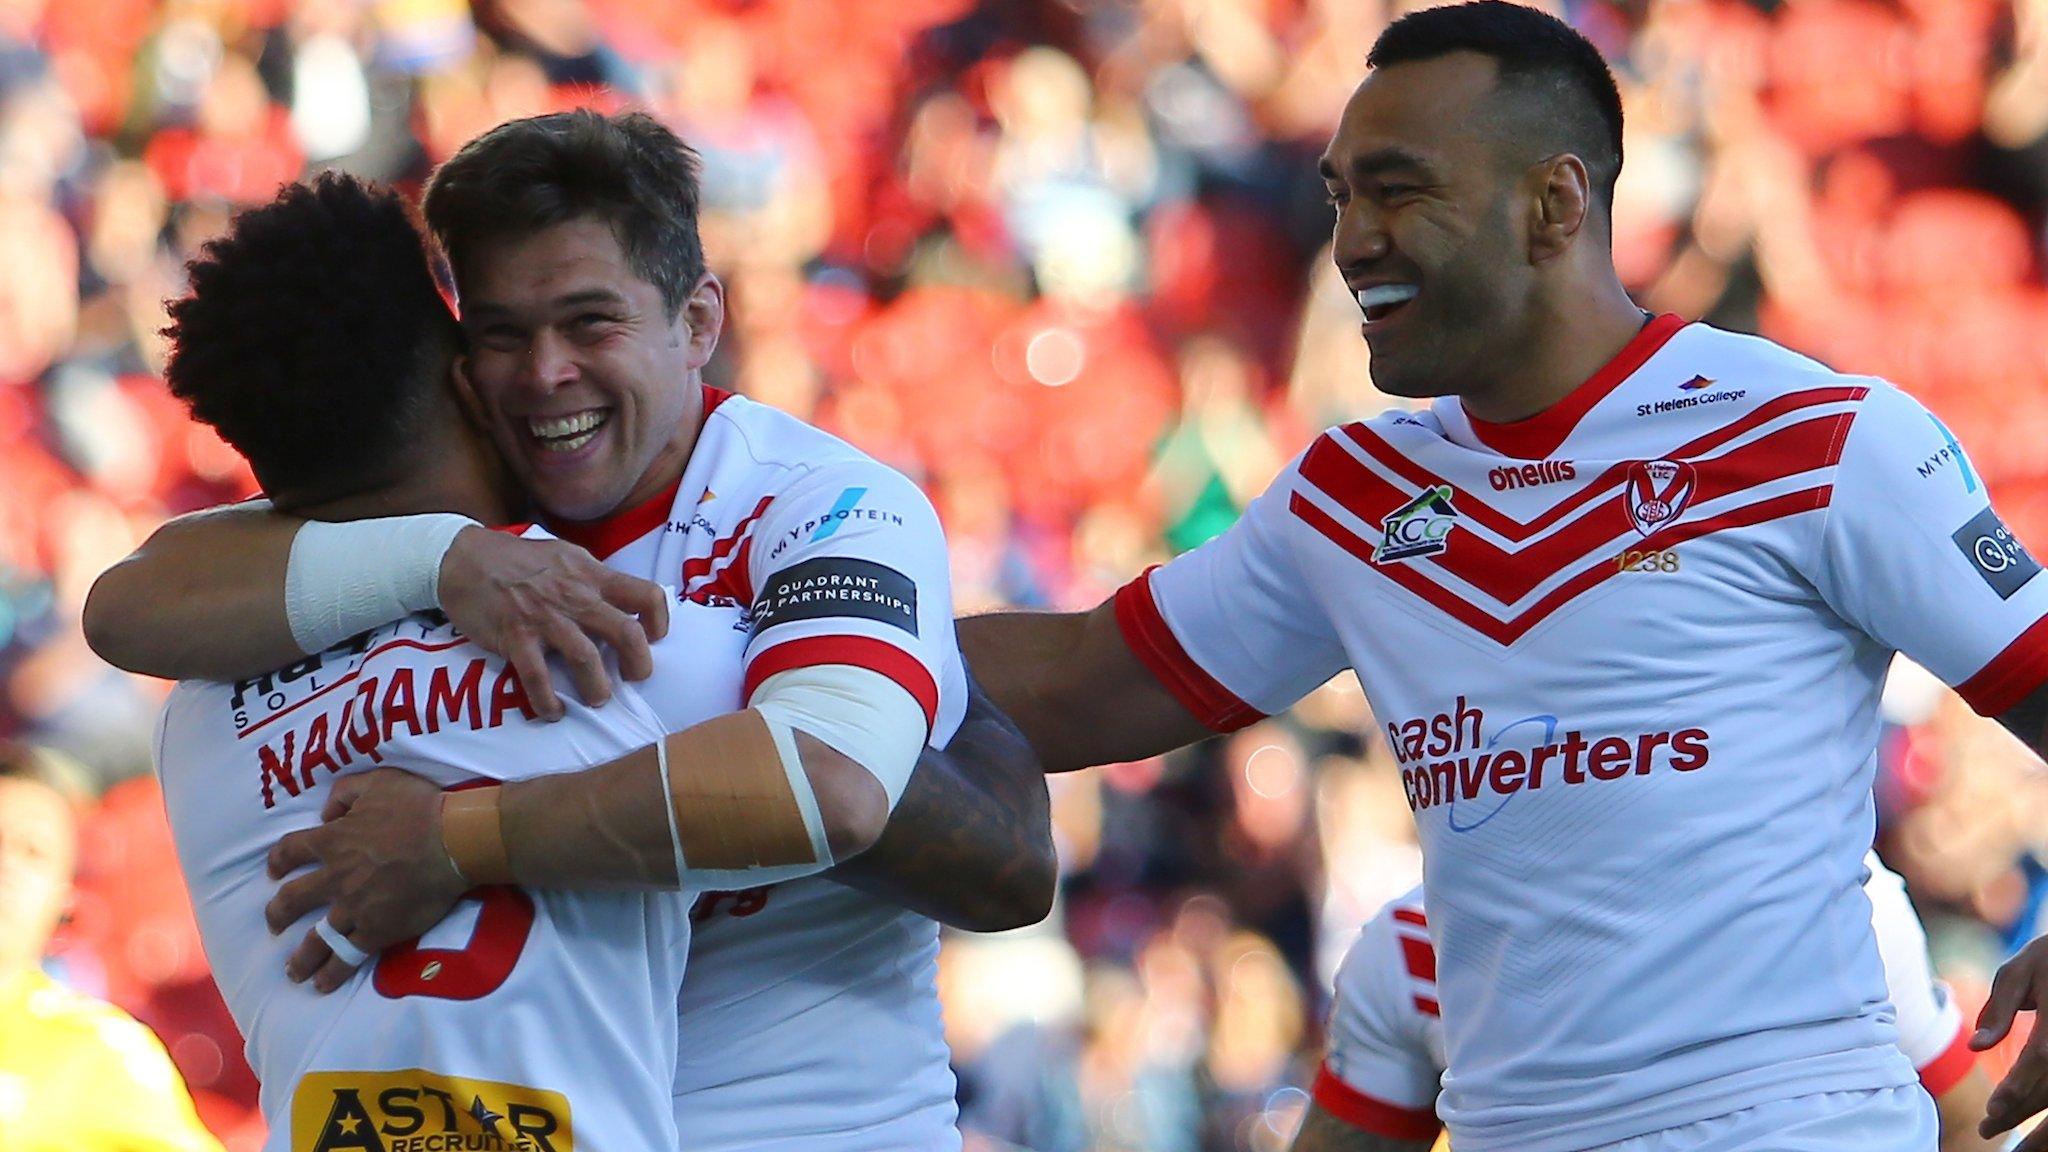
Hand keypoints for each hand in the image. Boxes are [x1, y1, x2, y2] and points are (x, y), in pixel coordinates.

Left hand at [265, 769, 470, 992]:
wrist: (453, 841)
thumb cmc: (419, 808)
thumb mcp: (378, 782)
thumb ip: (345, 793)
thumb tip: (326, 811)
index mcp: (333, 841)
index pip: (291, 852)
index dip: (279, 861)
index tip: (275, 871)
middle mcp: (335, 878)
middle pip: (292, 901)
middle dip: (278, 914)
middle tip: (274, 923)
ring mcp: (354, 909)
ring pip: (316, 939)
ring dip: (300, 957)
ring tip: (293, 971)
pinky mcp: (378, 930)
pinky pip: (348, 956)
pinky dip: (333, 972)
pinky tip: (323, 983)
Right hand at [439, 526, 669, 719]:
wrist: (462, 558)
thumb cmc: (516, 558)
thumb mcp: (564, 556)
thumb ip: (592, 579)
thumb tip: (619, 603)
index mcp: (592, 574)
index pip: (646, 594)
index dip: (659, 620)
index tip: (654, 637)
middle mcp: (575, 595)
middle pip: (627, 634)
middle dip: (639, 665)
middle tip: (634, 678)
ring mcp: (546, 618)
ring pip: (588, 660)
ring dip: (598, 689)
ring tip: (597, 698)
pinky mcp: (516, 637)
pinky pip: (538, 678)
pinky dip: (548, 701)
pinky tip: (553, 711)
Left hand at [1975, 934, 2047, 1145]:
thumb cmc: (2046, 957)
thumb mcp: (2019, 973)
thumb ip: (2000, 1011)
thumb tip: (1975, 1048)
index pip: (2040, 1057)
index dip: (2017, 1085)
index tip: (1993, 1110)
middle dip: (2021, 1111)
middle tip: (1987, 1130)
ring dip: (2033, 1113)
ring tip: (1997, 1126)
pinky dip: (2043, 1100)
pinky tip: (2021, 1109)